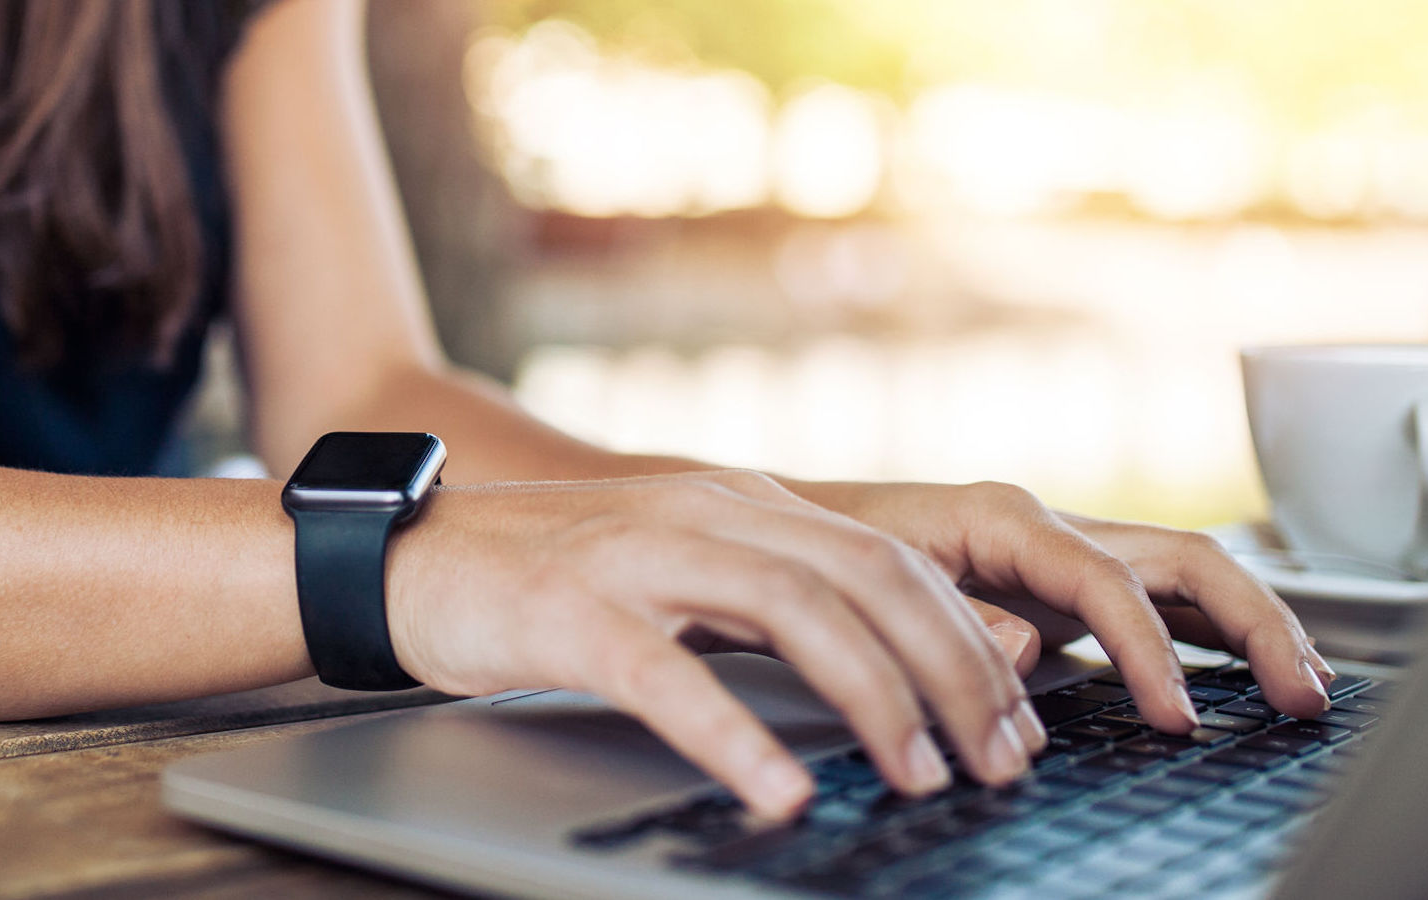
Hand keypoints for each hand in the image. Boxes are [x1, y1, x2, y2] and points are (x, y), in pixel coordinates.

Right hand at [384, 470, 1042, 818]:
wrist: (411, 555)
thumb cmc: (553, 583)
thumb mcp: (683, 575)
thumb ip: (774, 606)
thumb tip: (885, 673)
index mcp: (746, 507)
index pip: (892, 563)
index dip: (970, 643)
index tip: (1016, 724)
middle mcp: (709, 513)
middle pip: (869, 580)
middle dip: (954, 674)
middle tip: (999, 762)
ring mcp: (640, 555)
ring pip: (794, 611)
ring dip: (875, 699)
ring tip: (920, 778)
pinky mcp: (572, 610)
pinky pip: (669, 676)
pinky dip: (735, 735)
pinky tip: (779, 792)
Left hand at [801, 481, 1334, 731]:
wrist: (790, 525)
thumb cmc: (827, 550)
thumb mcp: (878, 583)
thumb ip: (957, 617)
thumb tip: (1032, 650)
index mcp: (1004, 518)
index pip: (1109, 581)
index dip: (1151, 652)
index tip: (1177, 720)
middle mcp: (1046, 526)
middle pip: (1184, 560)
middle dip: (1254, 625)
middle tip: (1301, 695)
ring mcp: (1061, 550)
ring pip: (1186, 573)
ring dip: (1253, 625)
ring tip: (1304, 687)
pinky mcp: (1061, 580)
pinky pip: (1159, 596)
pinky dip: (1212, 631)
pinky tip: (1248, 672)